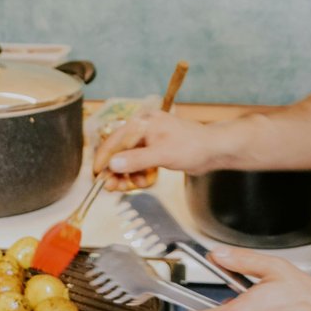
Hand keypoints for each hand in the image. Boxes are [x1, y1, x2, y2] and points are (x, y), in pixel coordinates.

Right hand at [93, 109, 222, 190]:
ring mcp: (149, 140)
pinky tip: (143, 181)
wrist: (213, 150)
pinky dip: (139, 173)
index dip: (104, 159)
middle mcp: (143, 129)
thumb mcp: (162, 154)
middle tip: (112, 187)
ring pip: (129, 159)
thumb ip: (136, 160)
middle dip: (116, 170)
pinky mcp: (156, 150)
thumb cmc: (192, 145)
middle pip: (120, 151)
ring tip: (132, 186)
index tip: (97, 175)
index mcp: (142, 123)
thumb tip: (113, 164)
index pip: (114, 141)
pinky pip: (139, 163)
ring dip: (128, 174)